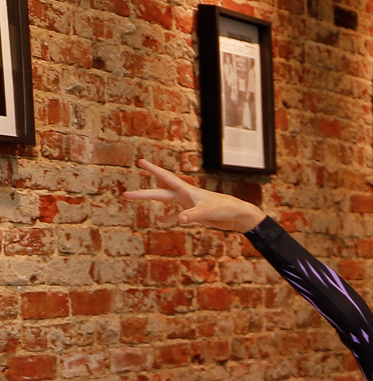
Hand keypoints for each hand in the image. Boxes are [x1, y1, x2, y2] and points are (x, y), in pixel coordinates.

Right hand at [121, 158, 266, 231]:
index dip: (153, 169)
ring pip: (165, 202)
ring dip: (152, 202)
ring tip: (135, 200)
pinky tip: (160, 219)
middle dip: (142, 194)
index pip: (166, 178)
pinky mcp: (194, 215)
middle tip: (124, 194)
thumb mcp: (207, 212)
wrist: (239, 216)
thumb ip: (192, 215)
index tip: (140, 161)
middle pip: (160, 193)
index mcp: (187, 191)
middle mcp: (186, 196)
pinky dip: (168, 217)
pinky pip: (177, 216)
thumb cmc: (225, 209)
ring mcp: (189, 205)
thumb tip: (177, 219)